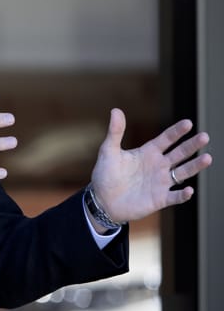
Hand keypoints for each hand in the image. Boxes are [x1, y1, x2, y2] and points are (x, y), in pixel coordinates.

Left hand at [91, 109, 211, 224]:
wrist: (102, 201)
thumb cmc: (106, 175)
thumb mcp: (109, 152)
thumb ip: (115, 132)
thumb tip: (115, 110)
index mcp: (148, 152)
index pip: (166, 139)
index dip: (177, 131)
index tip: (188, 123)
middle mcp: (159, 166)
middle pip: (180, 153)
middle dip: (192, 145)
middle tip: (204, 136)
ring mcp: (161, 182)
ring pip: (183, 172)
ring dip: (195, 166)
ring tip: (208, 158)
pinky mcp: (160, 199)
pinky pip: (175, 197)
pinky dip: (182, 195)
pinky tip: (189, 190)